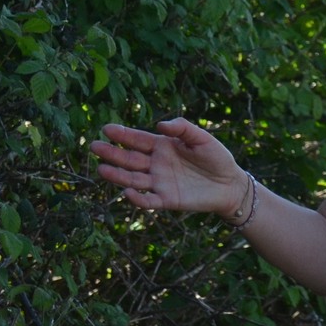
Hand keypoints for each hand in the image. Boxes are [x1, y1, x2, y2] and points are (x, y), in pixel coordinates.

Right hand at [91, 117, 244, 215]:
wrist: (231, 183)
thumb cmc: (217, 157)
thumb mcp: (202, 138)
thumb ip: (183, 128)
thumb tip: (160, 124)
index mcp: (163, 146)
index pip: (138, 140)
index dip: (123, 135)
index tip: (107, 129)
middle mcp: (156, 164)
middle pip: (130, 159)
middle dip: (112, 153)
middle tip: (94, 147)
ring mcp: (160, 182)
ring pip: (133, 179)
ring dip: (117, 175)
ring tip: (102, 169)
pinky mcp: (167, 200)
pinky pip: (148, 200)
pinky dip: (137, 198)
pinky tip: (128, 192)